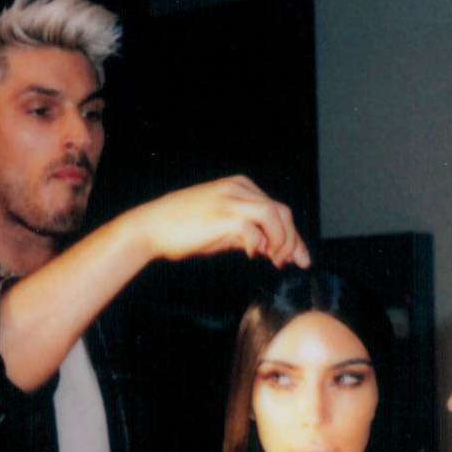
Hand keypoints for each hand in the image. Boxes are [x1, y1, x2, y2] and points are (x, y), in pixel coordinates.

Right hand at [120, 176, 309, 269]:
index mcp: (241, 186)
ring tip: (274, 260)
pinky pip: (254, 229)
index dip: (294, 236)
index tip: (299, 258)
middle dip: (293, 241)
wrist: (151, 227)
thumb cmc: (185, 229)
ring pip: (275, 217)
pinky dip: (259, 244)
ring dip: (281, 242)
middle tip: (292, 264)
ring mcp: (231, 200)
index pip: (279, 210)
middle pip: (283, 212)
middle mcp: (239, 188)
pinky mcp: (223, 216)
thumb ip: (249, 233)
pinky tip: (252, 254)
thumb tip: (271, 249)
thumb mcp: (223, 227)